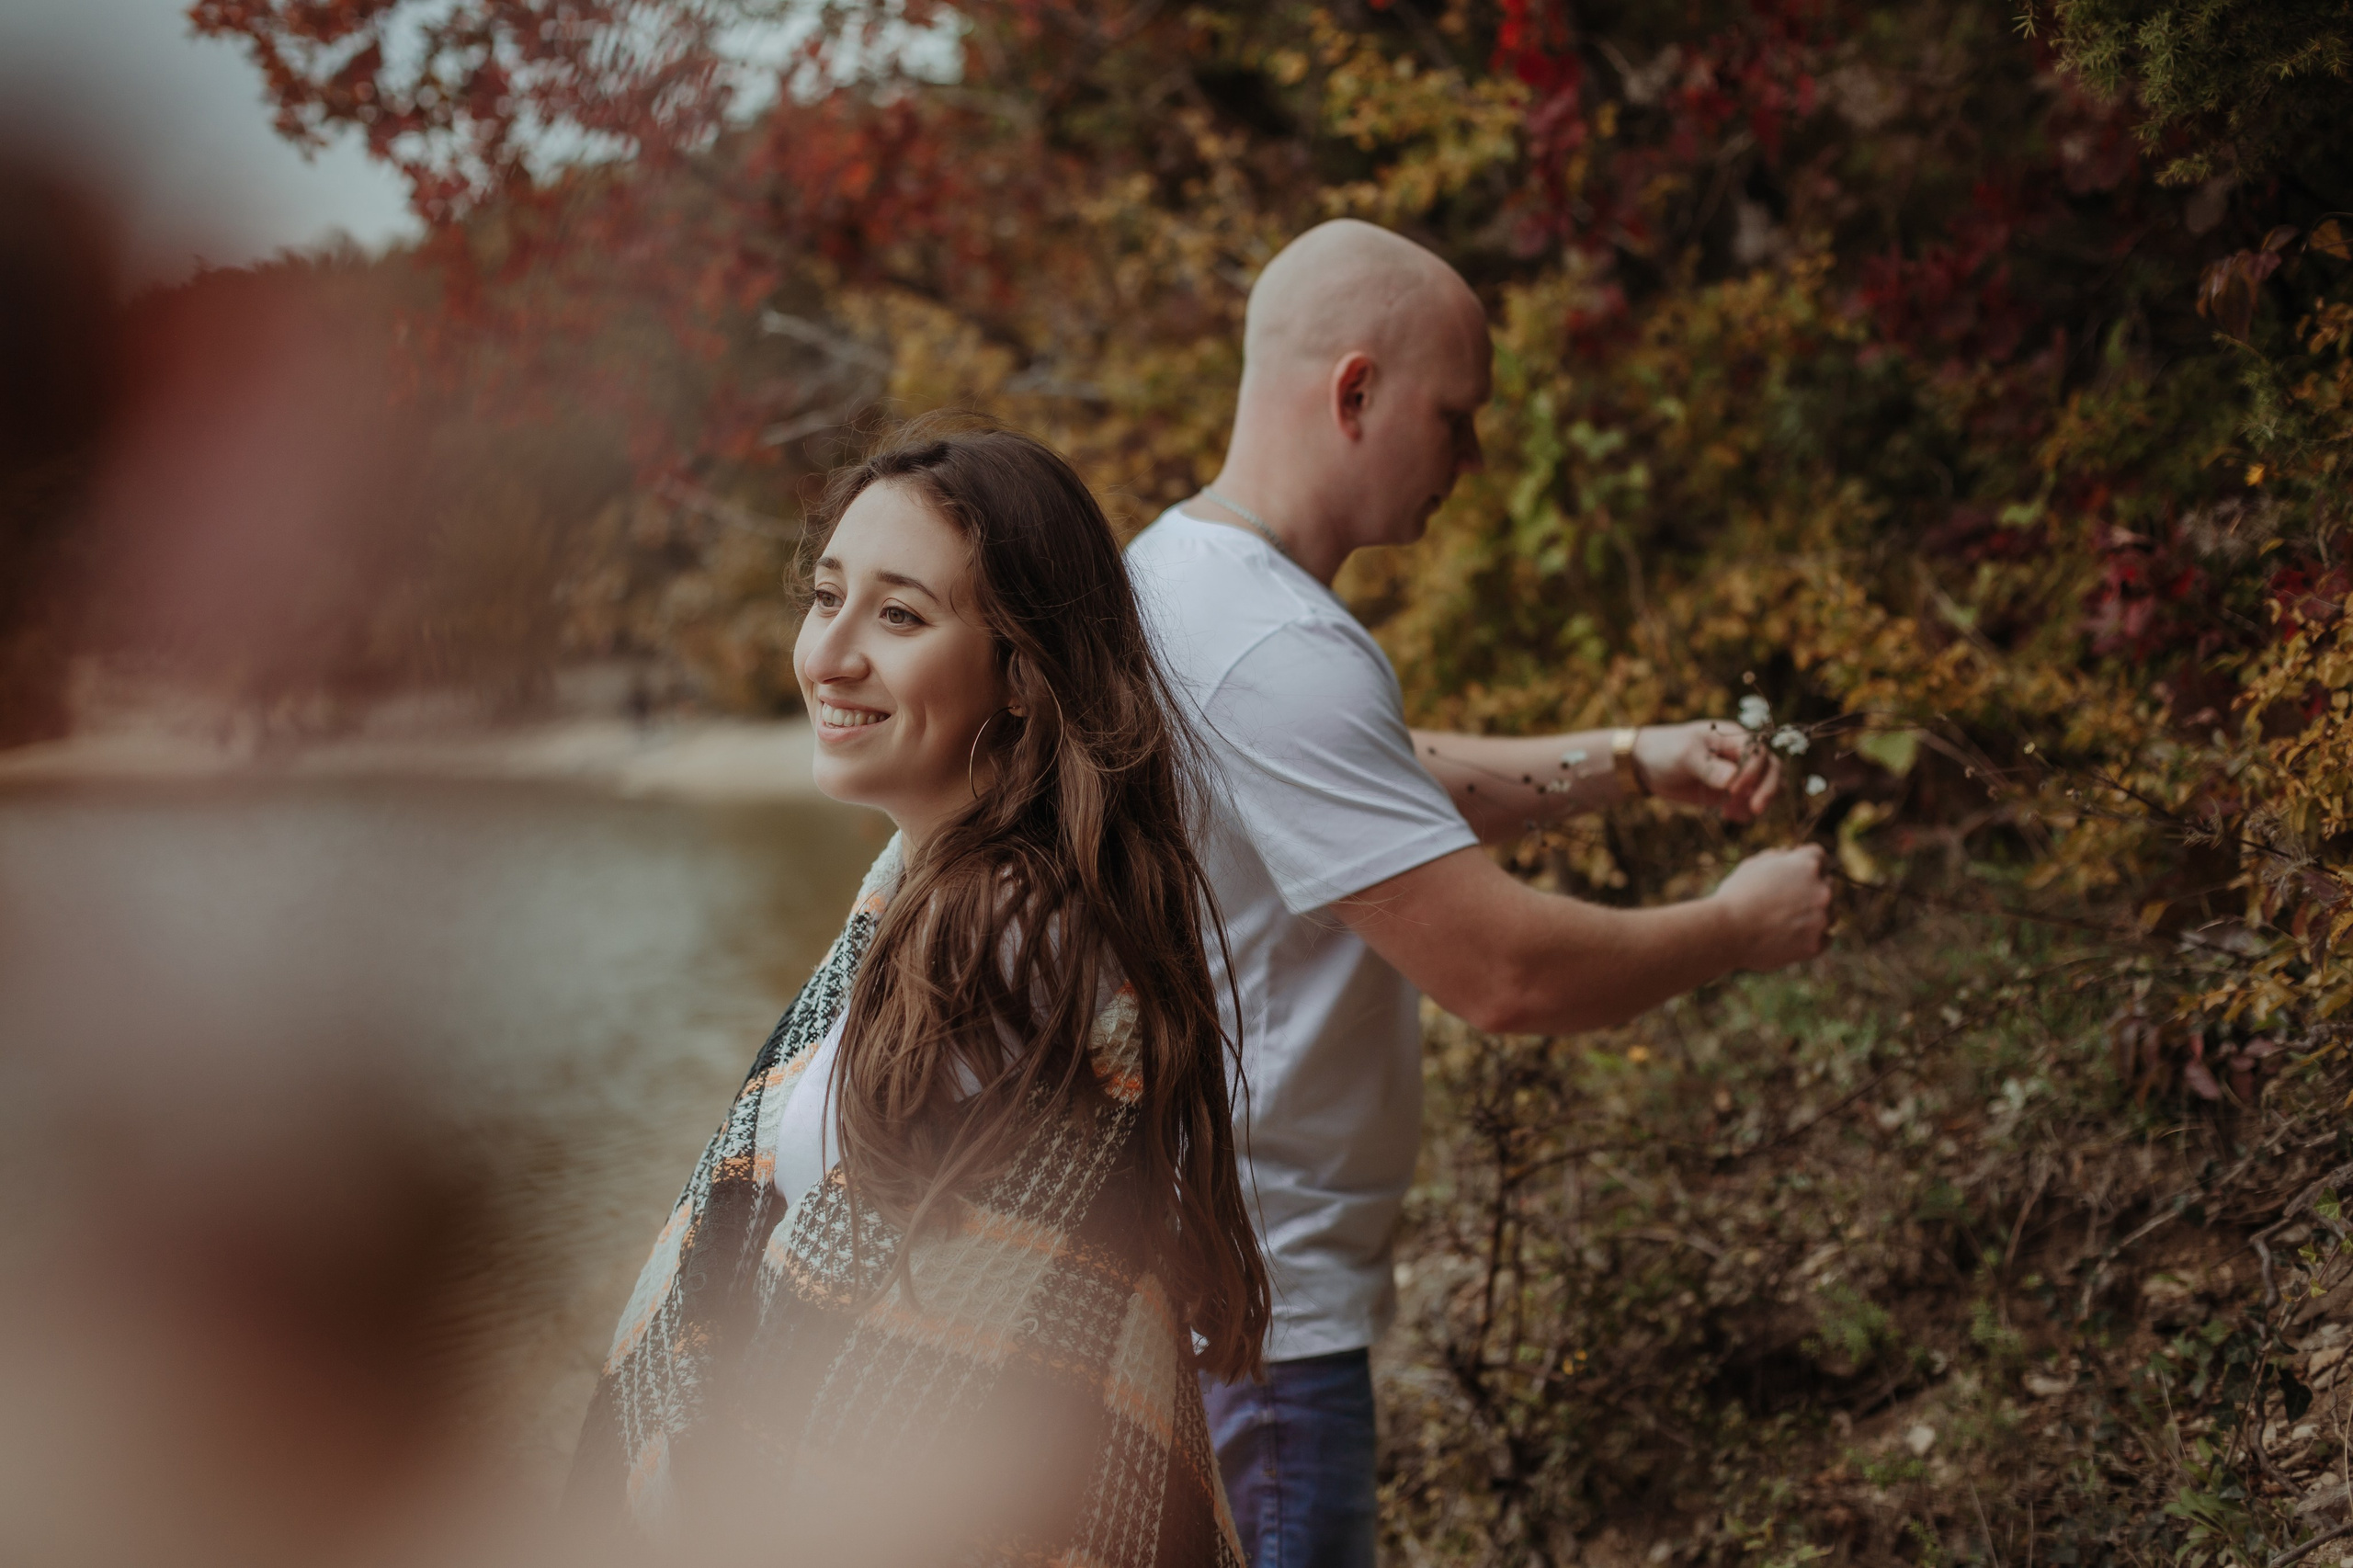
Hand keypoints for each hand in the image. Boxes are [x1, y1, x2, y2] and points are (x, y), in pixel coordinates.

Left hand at [1636, 720, 1779, 820]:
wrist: (1649, 765)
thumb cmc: (1666, 751)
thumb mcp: (1683, 754)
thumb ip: (1707, 766)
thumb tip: (1731, 780)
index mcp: (1734, 737)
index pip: (1759, 753)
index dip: (1752, 772)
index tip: (1733, 789)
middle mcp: (1742, 753)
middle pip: (1773, 768)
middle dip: (1768, 789)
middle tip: (1755, 809)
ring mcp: (1740, 773)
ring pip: (1769, 785)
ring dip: (1761, 801)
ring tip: (1732, 813)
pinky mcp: (1733, 791)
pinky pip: (1752, 801)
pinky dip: (1747, 811)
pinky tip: (1728, 815)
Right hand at [1710, 845, 1832, 970]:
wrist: (1726, 933)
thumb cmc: (1735, 896)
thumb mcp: (1752, 865)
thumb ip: (1776, 856)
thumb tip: (1788, 853)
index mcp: (1807, 865)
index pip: (1819, 856)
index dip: (1805, 863)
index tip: (1794, 873)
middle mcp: (1822, 890)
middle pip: (1827, 885)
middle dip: (1811, 890)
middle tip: (1785, 901)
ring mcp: (1822, 918)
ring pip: (1831, 913)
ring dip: (1816, 915)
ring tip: (1786, 922)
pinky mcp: (1816, 944)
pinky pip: (1825, 939)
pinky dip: (1813, 938)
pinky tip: (1793, 937)